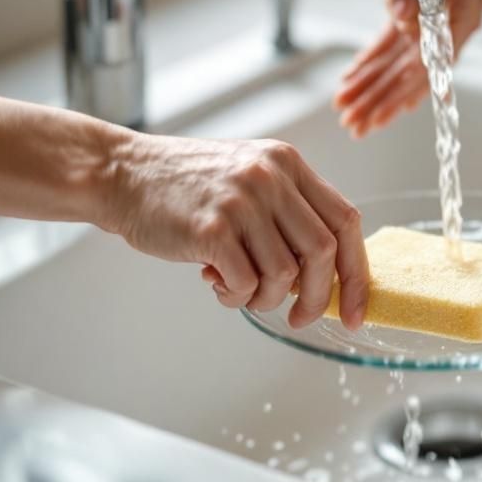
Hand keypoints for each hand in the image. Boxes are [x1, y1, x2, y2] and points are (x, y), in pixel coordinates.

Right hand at [105, 135, 368, 329]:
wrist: (123, 173)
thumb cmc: (187, 186)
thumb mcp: (250, 178)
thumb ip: (289, 215)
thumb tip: (326, 276)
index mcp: (288, 164)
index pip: (345, 221)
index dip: (357, 272)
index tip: (356, 309)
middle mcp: (271, 177)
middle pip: (324, 252)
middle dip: (319, 297)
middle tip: (301, 318)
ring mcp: (242, 201)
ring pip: (285, 274)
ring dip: (267, 298)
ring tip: (240, 289)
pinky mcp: (212, 228)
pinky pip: (246, 283)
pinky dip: (236, 296)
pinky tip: (217, 282)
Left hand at [336, 0, 481, 137]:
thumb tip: (404, 19)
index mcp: (461, 3)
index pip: (436, 56)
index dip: (412, 85)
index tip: (391, 109)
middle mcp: (452, 16)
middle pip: (417, 68)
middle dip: (385, 99)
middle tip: (358, 125)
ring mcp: (435, 16)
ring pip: (402, 61)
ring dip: (374, 88)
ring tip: (348, 113)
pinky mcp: (417, 11)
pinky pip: (395, 45)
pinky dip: (373, 63)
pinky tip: (353, 81)